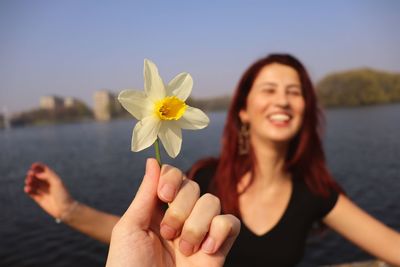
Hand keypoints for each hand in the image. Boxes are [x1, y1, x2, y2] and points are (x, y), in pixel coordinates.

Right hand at [24, 163, 74, 218]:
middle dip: (32, 174)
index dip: (38, 167)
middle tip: (30, 175)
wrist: (64, 208)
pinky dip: (28, 190)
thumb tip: (37, 173)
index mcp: (53, 179)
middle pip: (37, 177)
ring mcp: (43, 191)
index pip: (45, 170)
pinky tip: (27, 189)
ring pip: (33, 184)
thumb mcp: (57, 182)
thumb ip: (48, 176)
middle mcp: (48, 184)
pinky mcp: (39, 199)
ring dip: (29, 182)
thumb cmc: (63, 194)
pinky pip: (31, 192)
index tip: (33, 166)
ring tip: (28, 182)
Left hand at [106, 158, 239, 266]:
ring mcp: (201, 231)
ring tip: (184, 249)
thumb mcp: (130, 228)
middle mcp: (181, 216)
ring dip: (197, 225)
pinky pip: (230, 223)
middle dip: (180, 209)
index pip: (174, 176)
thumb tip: (152, 161)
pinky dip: (220, 232)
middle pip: (194, 186)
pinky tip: (206, 251)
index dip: (173, 178)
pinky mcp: (219, 247)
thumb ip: (145, 194)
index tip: (164, 193)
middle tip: (167, 234)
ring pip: (213, 201)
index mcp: (157, 209)